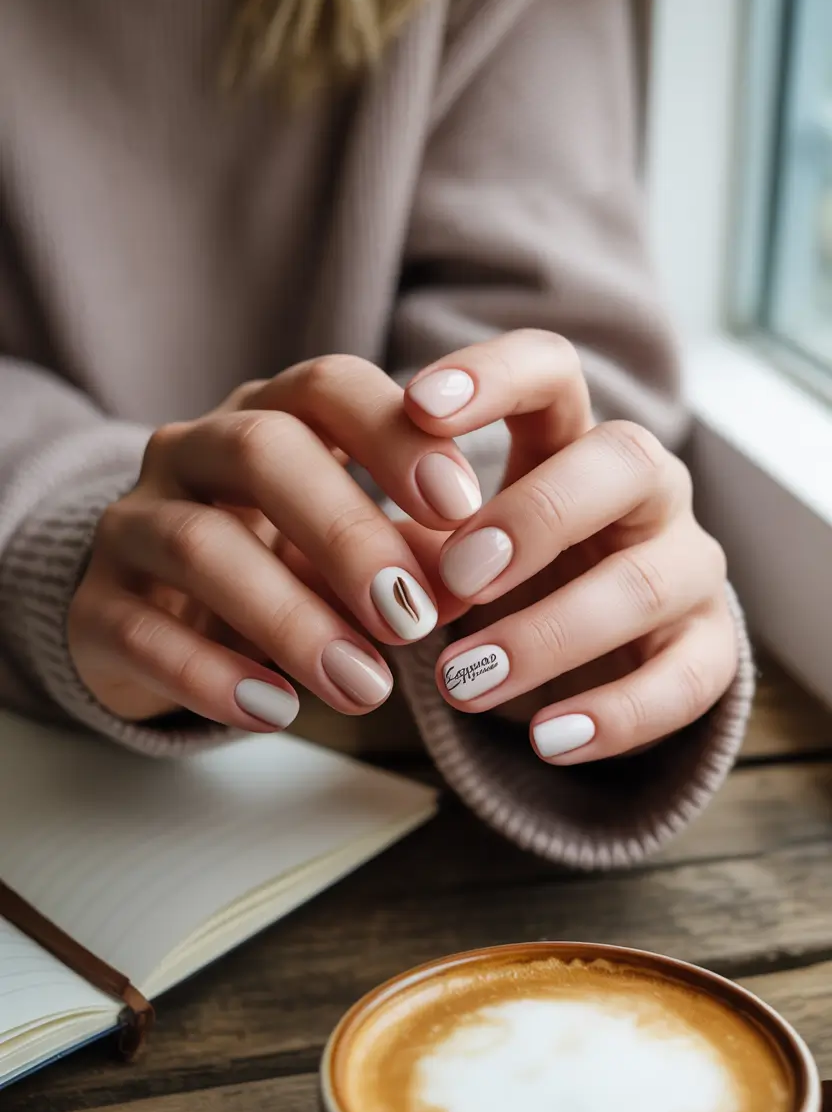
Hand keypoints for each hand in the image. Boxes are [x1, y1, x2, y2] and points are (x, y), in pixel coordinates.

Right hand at [68, 358, 478, 728]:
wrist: (154, 618)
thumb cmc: (278, 566)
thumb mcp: (350, 553)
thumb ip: (412, 558)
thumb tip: (468, 584)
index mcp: (268, 417)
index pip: (326, 385)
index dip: (394, 433)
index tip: (462, 507)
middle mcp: (191, 451)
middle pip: (258, 451)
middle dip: (345, 531)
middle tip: (410, 616)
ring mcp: (133, 523)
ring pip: (198, 545)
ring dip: (291, 620)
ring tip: (364, 687)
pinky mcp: (93, 606)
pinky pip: (140, 632)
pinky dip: (212, 676)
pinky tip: (278, 712)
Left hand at [404, 331, 736, 763]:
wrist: (586, 654)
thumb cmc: (503, 579)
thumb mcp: (448, 548)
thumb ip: (411, 546)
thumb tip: (368, 576)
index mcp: (571, 441)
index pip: (552, 370)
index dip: (494, 376)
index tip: (418, 407)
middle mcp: (645, 489)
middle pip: (623, 460)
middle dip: (535, 516)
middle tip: (454, 578)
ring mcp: (687, 566)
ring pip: (645, 582)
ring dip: (549, 635)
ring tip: (461, 684)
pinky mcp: (708, 648)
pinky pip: (686, 680)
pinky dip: (615, 715)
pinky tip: (546, 741)